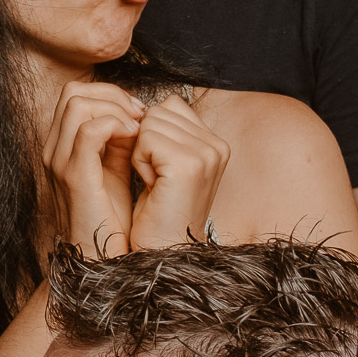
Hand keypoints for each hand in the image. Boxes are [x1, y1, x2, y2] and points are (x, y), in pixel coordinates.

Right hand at [42, 82, 142, 256]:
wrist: (101, 260)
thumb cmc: (110, 220)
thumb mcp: (115, 171)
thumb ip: (118, 142)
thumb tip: (136, 115)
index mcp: (62, 147)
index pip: (75, 95)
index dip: (108, 94)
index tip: (136, 112)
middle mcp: (54, 150)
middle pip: (73, 92)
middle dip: (111, 95)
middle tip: (139, 115)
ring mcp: (60, 162)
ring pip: (78, 104)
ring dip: (115, 108)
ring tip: (137, 127)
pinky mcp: (75, 176)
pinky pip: (90, 131)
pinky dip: (115, 125)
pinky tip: (134, 138)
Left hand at [127, 94, 228, 249]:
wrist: (164, 251)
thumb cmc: (160, 211)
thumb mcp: (168, 165)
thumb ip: (168, 132)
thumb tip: (143, 106)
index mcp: (216, 143)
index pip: (170, 105)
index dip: (152, 134)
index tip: (160, 168)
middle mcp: (217, 145)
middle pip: (157, 111)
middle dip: (145, 143)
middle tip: (158, 179)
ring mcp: (206, 153)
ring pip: (149, 123)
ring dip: (141, 154)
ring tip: (156, 183)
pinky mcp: (188, 163)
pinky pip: (145, 139)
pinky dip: (139, 162)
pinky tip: (154, 186)